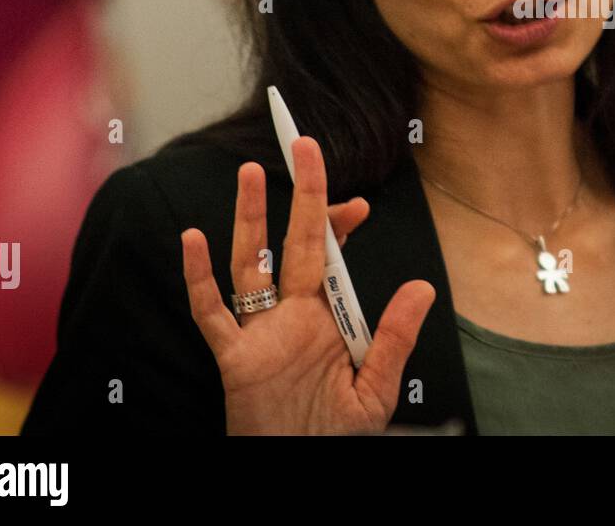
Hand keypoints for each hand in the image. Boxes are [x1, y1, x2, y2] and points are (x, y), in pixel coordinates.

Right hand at [180, 136, 436, 433]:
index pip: (331, 259)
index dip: (340, 227)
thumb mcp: (376, 390)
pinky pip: (212, 312)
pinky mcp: (234, 358)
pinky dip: (199, 277)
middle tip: (305, 147)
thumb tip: (421, 286)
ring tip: (250, 172)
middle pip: (293, 245)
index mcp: (327, 320)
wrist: (300, 467)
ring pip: (250, 265)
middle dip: (300, 197)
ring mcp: (260, 334)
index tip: (358, 203)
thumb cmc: (335, 437)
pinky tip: (193, 239)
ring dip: (250, 219)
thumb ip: (394, 339)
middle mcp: (292, 318)